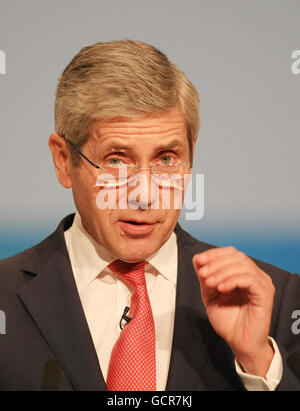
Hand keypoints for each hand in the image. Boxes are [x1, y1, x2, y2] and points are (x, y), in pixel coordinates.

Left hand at [193, 246, 275, 376]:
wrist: (239, 343)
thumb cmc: (229, 321)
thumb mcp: (211, 295)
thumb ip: (206, 277)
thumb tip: (197, 259)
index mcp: (243, 273)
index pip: (231, 253)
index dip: (214, 254)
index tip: (199, 260)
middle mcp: (255, 275)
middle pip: (237, 256)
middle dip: (216, 262)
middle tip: (203, 273)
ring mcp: (262, 283)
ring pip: (242, 265)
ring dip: (222, 271)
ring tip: (210, 283)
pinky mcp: (265, 293)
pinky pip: (249, 279)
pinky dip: (232, 280)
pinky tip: (221, 288)